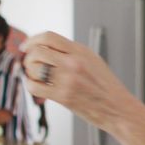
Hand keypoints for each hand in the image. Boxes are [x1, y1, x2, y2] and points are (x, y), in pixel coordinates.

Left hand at [20, 31, 135, 133]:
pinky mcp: (63, 96)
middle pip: (37, 51)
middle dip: (28, 57)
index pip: (49, 37)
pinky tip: (36, 87)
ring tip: (35, 77)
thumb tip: (48, 49)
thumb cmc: (106, 87)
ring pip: (34, 68)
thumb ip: (71, 53)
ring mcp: (68, 79)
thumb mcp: (92, 61)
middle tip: (29, 64)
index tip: (26, 47)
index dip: (32, 40)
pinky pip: (35, 86)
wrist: (118, 108)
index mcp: (80, 51)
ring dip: (29, 72)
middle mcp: (73, 62)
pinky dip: (30, 85)